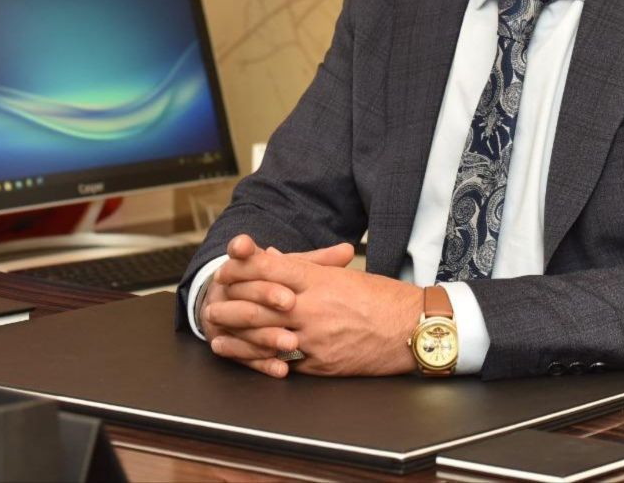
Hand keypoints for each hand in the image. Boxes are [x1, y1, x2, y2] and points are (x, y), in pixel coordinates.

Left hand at [203, 235, 422, 377]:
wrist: (413, 329)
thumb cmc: (384, 298)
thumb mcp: (344, 275)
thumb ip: (308, 268)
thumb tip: (276, 258)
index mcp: (319, 281)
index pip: (270, 269)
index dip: (243, 267)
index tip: (226, 267)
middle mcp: (312, 308)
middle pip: (259, 304)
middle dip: (231, 303)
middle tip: (210, 305)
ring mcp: (315, 339)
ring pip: (266, 337)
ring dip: (238, 337)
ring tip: (217, 336)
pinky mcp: (322, 364)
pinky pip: (287, 362)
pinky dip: (264, 361)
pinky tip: (248, 360)